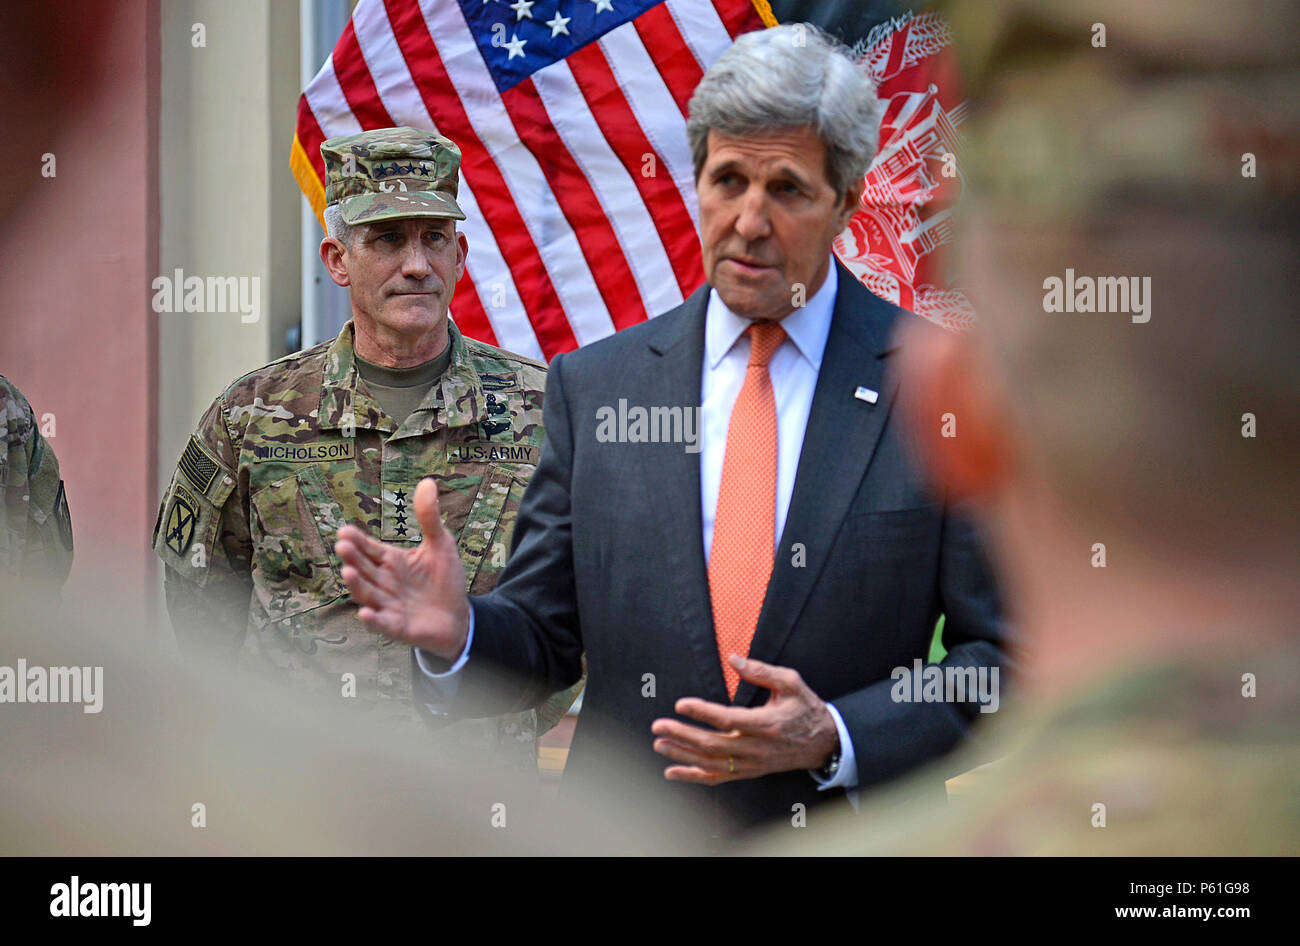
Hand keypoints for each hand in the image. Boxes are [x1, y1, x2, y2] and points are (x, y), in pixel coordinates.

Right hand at [334, 477, 469, 661]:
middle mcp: (384, 582)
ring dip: (356, 585)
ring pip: (367, 595)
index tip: (344, 531)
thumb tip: (427, 481)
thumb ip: (429, 517)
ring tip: (348, 572)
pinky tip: (366, 613)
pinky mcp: (398, 627)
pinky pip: (382, 624)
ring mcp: (388, 605)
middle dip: (352, 558)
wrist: (459, 617)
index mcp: (391, 561)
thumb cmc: (445, 580)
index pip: (369, 548)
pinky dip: (373, 620)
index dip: (357, 541)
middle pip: (363, 569)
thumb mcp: (440, 544)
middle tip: (342, 545)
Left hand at [650, 655, 839, 783]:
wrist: (824, 742)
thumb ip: (761, 671)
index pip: (728, 720)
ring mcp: (752, 764)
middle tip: (658, 725)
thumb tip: (733, 659)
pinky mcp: (749, 772)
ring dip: (682, 755)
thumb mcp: (791, 682)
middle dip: (682, 735)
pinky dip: (693, 776)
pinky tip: (672, 771)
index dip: (702, 712)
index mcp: (766, 724)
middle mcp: (757, 748)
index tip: (680, 704)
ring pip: (711, 764)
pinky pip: (718, 777)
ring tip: (659, 744)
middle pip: (713, 745)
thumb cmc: (805, 708)